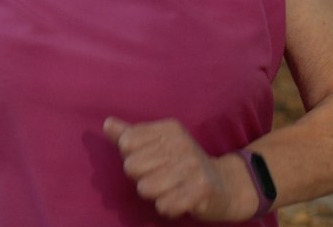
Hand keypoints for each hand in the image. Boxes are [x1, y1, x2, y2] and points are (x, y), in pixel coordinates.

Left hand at [103, 117, 255, 221]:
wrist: (225, 185)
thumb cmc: (183, 163)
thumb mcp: (159, 144)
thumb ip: (131, 135)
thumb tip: (106, 124)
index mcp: (169, 128)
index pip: (127, 142)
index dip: (132, 157)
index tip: (151, 160)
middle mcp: (181, 143)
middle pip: (132, 167)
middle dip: (142, 178)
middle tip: (162, 177)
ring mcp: (193, 167)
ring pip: (145, 188)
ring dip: (155, 195)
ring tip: (171, 188)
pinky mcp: (200, 190)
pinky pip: (164, 206)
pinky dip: (168, 208)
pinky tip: (179, 200)